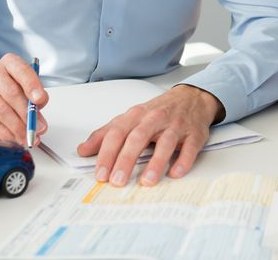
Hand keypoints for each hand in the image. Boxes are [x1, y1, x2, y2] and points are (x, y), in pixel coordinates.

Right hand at [0, 54, 48, 145]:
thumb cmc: (4, 96)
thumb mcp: (23, 93)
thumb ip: (34, 103)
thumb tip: (40, 122)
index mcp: (9, 63)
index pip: (21, 70)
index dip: (32, 85)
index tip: (40, 100)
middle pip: (11, 92)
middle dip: (27, 113)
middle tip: (38, 127)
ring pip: (1, 109)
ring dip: (17, 126)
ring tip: (27, 136)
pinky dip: (4, 132)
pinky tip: (12, 137)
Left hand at [77, 84, 223, 186]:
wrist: (192, 97)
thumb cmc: (158, 111)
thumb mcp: (130, 118)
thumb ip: (106, 134)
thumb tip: (83, 150)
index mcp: (137, 115)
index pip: (117, 132)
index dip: (107, 153)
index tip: (100, 174)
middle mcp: (155, 118)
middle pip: (138, 137)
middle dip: (126, 159)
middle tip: (117, 181)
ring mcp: (176, 126)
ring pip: (165, 142)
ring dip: (156, 162)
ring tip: (147, 181)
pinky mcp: (194, 134)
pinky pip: (189, 147)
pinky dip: (183, 160)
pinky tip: (175, 173)